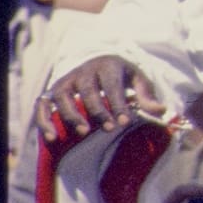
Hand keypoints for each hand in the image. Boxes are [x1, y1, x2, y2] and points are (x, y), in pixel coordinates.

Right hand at [35, 55, 164, 140]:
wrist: (99, 64)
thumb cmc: (121, 76)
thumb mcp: (137, 80)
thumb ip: (147, 96)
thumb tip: (161, 110)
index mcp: (107, 66)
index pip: (111, 85)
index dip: (117, 103)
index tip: (125, 121)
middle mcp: (83, 71)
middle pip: (87, 91)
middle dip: (99, 111)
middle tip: (111, 129)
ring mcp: (65, 81)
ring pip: (63, 97)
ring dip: (72, 115)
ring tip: (85, 132)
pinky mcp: (51, 93)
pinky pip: (42, 107)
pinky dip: (44, 121)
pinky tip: (52, 137)